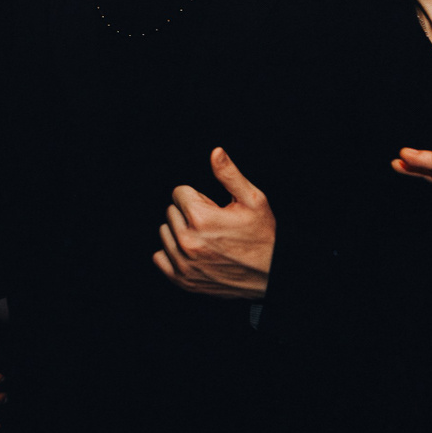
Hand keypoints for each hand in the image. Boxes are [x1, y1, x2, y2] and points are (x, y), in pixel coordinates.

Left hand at [154, 148, 273, 298]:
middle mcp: (187, 242)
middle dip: (188, 213)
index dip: (198, 197)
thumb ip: (229, 174)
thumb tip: (215, 152)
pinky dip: (172, 253)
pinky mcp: (182, 280)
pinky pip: (159, 257)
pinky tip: (193, 252)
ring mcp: (183, 263)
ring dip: (180, 232)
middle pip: (171, 211)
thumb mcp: (253, 200)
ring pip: (165, 233)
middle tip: (213, 224)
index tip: (213, 208)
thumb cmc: (263, 236)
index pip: (179, 192)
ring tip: (206, 238)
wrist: (272, 275)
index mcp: (200, 218)